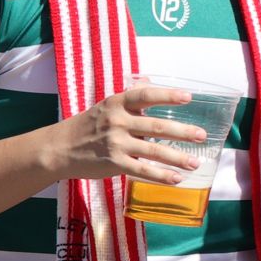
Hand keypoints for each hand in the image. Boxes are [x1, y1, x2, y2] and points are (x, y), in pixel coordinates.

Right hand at [45, 85, 205, 183]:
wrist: (59, 148)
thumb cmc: (88, 125)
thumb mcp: (106, 105)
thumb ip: (130, 96)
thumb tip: (150, 81)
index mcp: (117, 103)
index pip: (145, 95)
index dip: (167, 95)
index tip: (188, 97)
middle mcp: (118, 121)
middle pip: (156, 125)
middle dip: (182, 131)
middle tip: (201, 135)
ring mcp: (116, 144)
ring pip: (153, 150)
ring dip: (177, 158)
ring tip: (195, 163)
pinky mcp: (114, 163)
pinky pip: (142, 170)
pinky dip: (160, 176)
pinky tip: (176, 179)